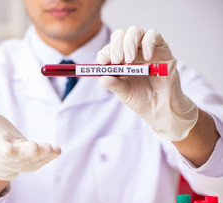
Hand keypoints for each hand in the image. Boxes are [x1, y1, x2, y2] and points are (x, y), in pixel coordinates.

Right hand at [0, 104, 60, 180]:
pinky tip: (57, 151)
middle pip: (19, 155)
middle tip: (35, 147)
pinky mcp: (32, 161)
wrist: (0, 151)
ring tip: (51, 149)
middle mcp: (11, 154)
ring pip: (32, 159)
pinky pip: (41, 161)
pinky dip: (49, 157)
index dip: (3, 148)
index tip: (7, 150)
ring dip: (42, 155)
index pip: (0, 147)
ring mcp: (22, 159)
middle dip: (27, 152)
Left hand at [97, 26, 197, 140]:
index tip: (103, 62)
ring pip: (134, 31)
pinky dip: (148, 43)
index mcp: (118, 61)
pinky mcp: (161, 49)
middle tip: (117, 60)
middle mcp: (130, 52)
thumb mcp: (125, 93)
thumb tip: (101, 78)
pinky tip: (147, 58)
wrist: (163, 108)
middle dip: (116, 46)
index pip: (108, 49)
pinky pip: (153, 35)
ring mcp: (145, 49)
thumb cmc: (142, 100)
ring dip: (129, 44)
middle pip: (119, 35)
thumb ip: (114, 84)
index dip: (104, 53)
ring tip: (129, 61)